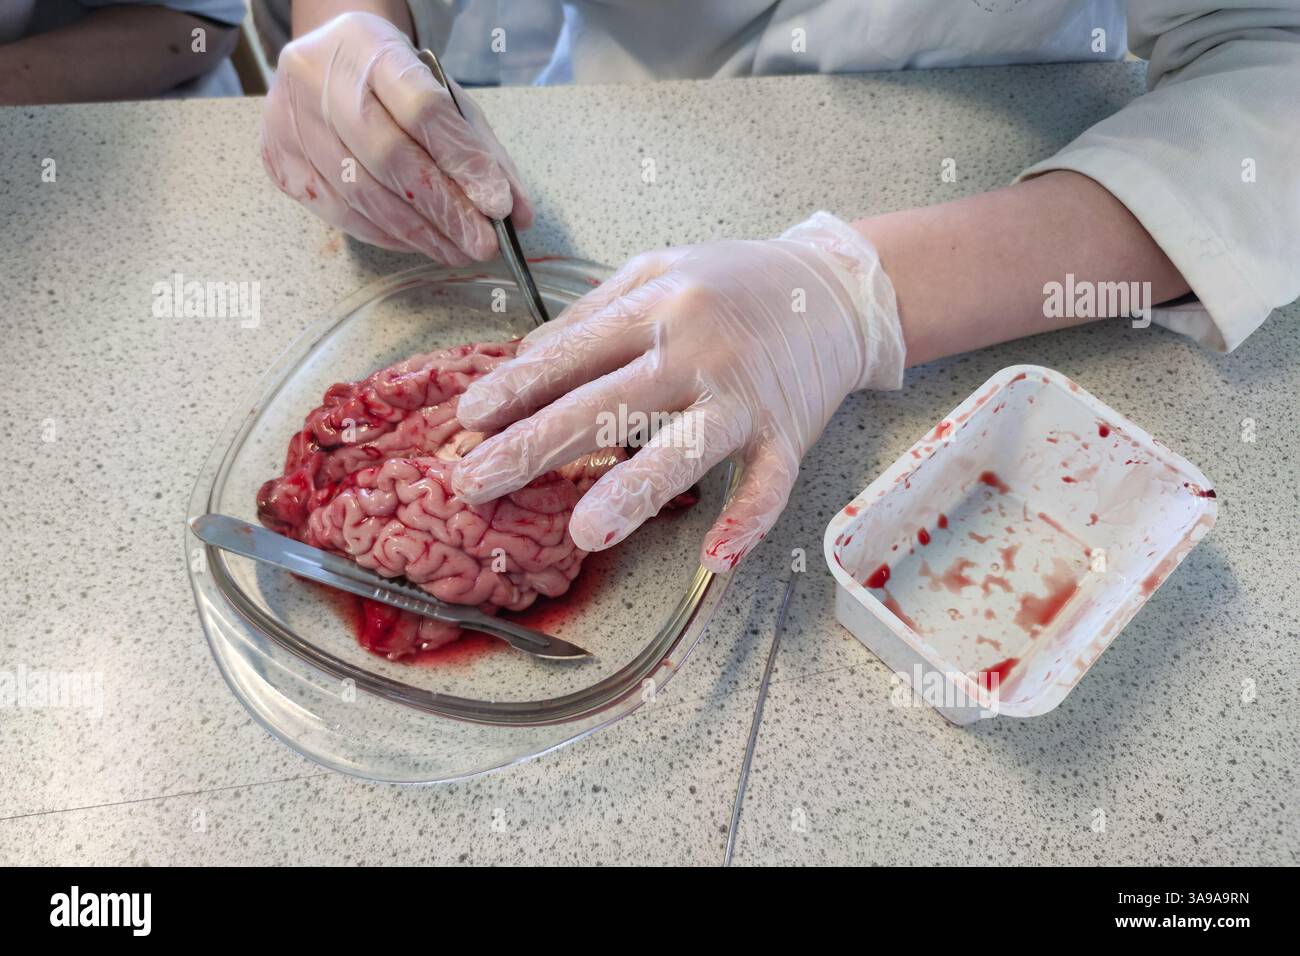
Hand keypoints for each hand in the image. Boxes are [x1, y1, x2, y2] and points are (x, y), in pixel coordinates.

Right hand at [259, 12, 531, 264]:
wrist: (327, 59)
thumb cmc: (392, 81)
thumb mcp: (443, 95)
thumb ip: (481, 151)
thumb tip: (515, 212)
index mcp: (369, 48)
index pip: (422, 110)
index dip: (462, 162)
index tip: (497, 205)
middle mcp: (319, 78)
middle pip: (389, 157)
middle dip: (443, 210)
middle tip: (480, 244)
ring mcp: (290, 117)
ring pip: (360, 192)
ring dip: (416, 232)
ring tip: (455, 251)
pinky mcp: (277, 155)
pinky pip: (336, 210)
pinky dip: (382, 234)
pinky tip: (414, 242)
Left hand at [449, 212, 905, 571]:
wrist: (833, 288)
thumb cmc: (732, 283)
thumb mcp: (657, 272)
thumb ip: (591, 315)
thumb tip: (522, 360)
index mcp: (656, 304)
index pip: (573, 351)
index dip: (517, 387)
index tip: (469, 420)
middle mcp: (695, 349)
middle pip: (608, 402)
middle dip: (535, 446)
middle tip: (475, 483)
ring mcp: (743, 396)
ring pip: (685, 448)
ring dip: (634, 489)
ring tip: (585, 532)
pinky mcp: (788, 433)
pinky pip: (768, 483)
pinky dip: (748, 520)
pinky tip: (716, 557)